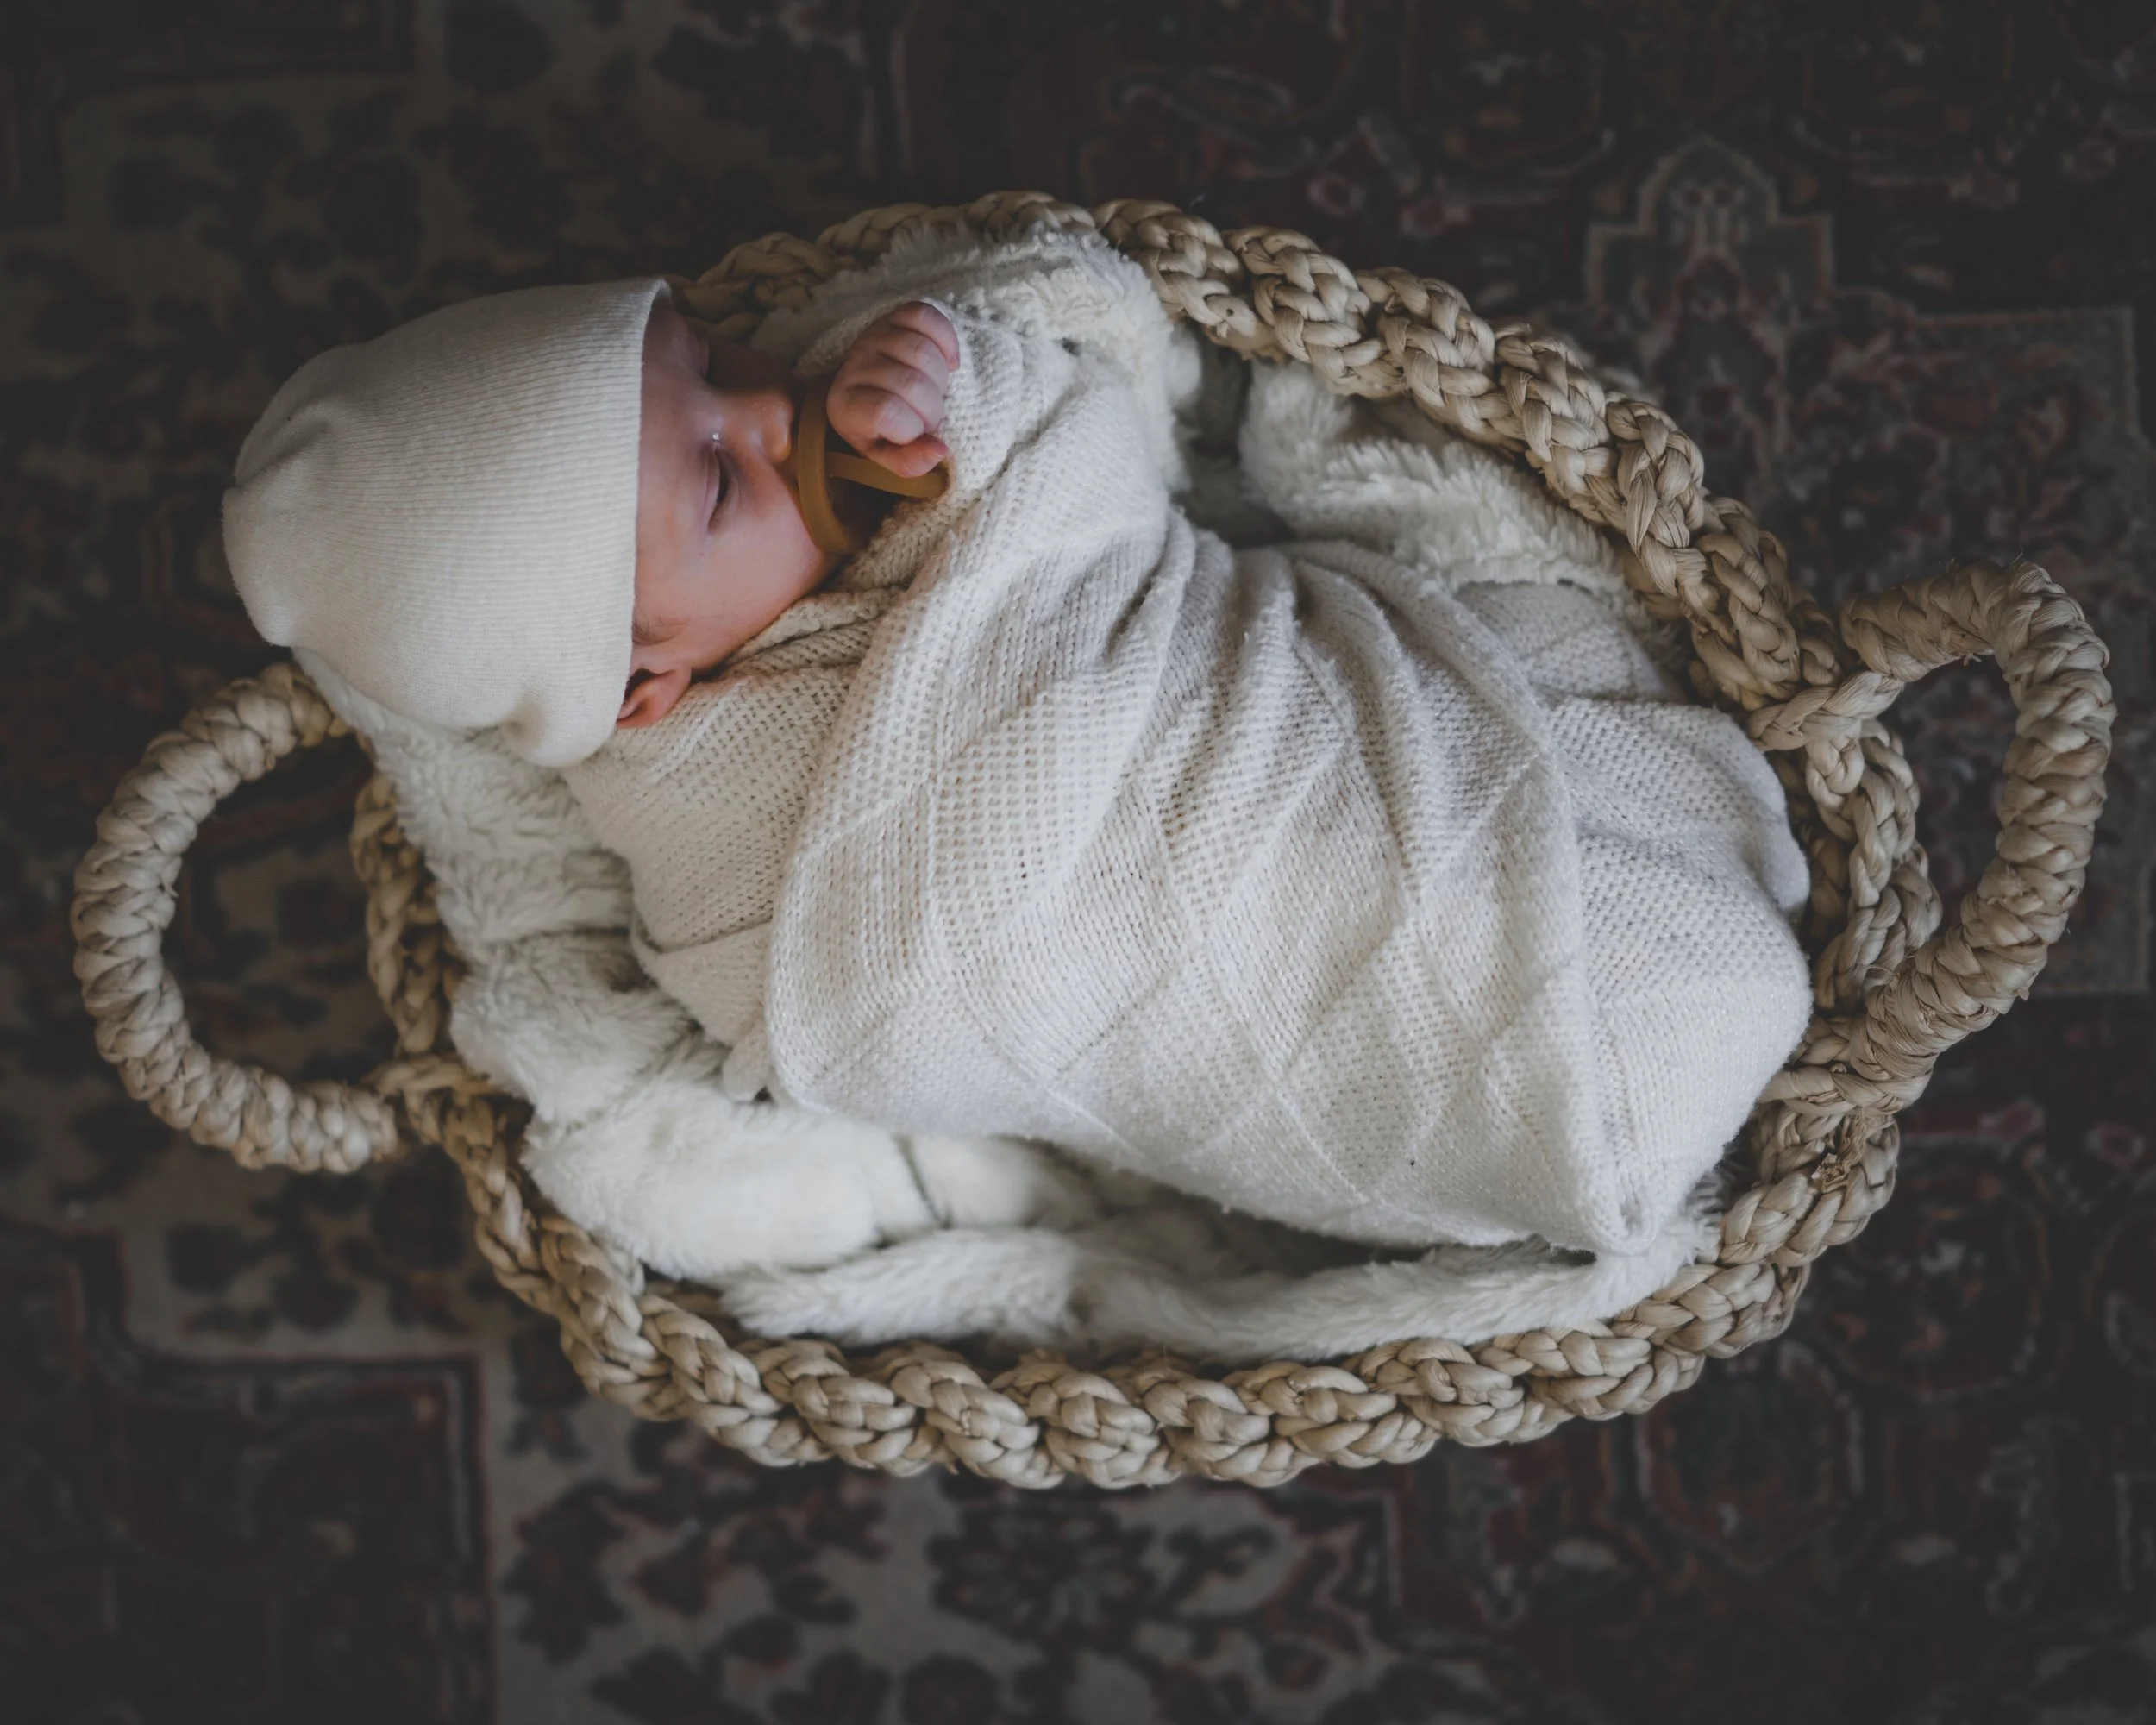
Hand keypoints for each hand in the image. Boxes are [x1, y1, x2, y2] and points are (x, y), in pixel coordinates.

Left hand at [825, 301, 959, 477]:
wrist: (870, 390)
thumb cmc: (879, 428)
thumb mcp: (888, 454)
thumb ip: (909, 462)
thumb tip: (940, 450)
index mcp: (845, 407)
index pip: (886, 412)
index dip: (912, 427)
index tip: (915, 433)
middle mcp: (853, 366)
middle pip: (911, 383)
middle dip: (932, 408)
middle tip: (928, 416)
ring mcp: (872, 338)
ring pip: (922, 352)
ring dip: (940, 379)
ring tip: (933, 391)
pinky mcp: (892, 317)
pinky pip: (926, 317)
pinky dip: (946, 339)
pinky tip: (947, 362)